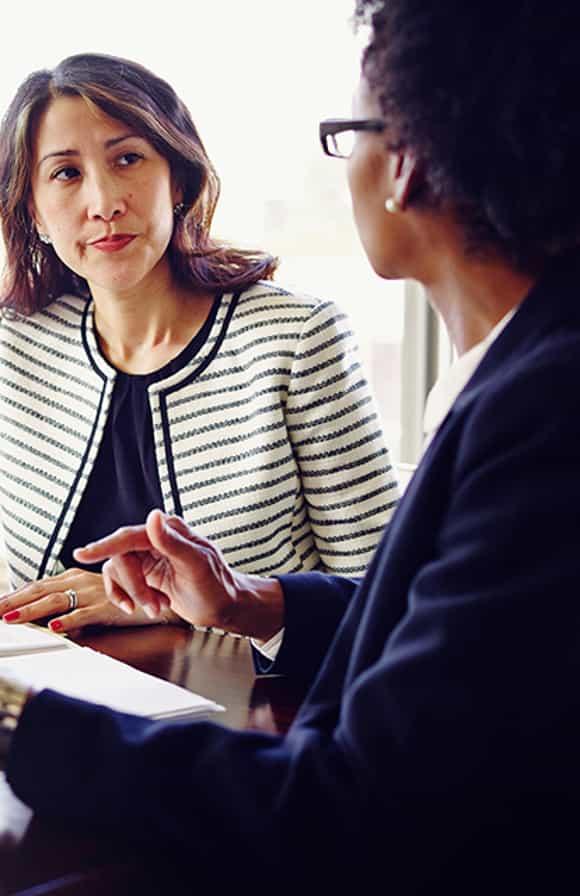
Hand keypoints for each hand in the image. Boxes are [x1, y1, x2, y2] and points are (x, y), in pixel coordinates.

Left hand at [0, 569, 178, 634]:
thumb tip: (42, 615)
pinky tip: (52, 627)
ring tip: (11, 619)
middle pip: (39, 590)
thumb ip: (67, 601)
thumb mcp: (89, 594)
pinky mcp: (105, 606)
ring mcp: (91, 593)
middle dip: (13, 601)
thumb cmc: (121, 596)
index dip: (14, 594)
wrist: (155, 596)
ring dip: (30, 610)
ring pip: (54, 600)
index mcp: (72, 577)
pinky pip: (83, 614)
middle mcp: (79, 581)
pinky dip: (67, 621)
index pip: (37, 585)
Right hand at [74, 509, 284, 639]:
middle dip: (134, 586)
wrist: (225, 607)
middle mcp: (155, 540)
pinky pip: (120, 583)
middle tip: (152, 606)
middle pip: (121, 557)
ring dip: (134, 594)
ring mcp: (148, 557)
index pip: (129, 536)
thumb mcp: (197, 564)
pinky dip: (129, 598)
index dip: (104, 545)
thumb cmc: (217, 586)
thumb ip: (172, 541)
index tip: (82, 553)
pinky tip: (147, 607)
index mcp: (168, 531)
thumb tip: (152, 516)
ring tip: (157, 607)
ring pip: (119, 571)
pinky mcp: (144, 574)